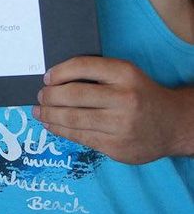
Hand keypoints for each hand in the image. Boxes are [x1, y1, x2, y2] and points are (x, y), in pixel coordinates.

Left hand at [34, 55, 191, 163]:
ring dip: (50, 115)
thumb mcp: (127, 75)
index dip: (59, 72)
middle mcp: (124, 98)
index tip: (47, 78)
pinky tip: (52, 125)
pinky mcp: (116, 147)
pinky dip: (61, 131)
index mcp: (125, 74)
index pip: (83, 66)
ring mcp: (120, 125)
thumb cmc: (141, 95)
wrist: (173, 124)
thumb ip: (98, 74)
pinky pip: (81, 138)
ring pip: (73, 119)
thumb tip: (54, 80)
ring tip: (40, 112)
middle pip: (73, 95)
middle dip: (50, 96)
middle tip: (40, 96)